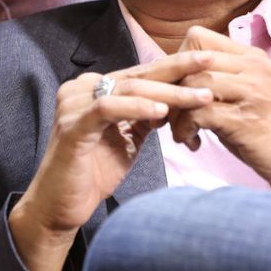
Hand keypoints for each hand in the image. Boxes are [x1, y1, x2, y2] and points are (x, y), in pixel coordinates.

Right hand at [9, 51, 213, 270]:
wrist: (60, 208)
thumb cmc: (94, 173)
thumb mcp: (128, 139)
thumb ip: (146, 116)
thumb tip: (176, 99)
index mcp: (95, 88)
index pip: (142, 73)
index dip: (176, 67)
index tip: (209, 62)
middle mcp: (82, 88)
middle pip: (138, 75)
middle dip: (178, 69)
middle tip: (210, 64)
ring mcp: (74, 105)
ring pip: (128, 89)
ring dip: (168, 92)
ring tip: (198, 96)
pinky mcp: (72, 125)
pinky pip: (108, 109)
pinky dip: (137, 108)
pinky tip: (162, 112)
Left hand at [171, 26, 270, 197]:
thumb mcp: (252, 93)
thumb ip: (224, 80)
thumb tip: (182, 78)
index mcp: (252, 57)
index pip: (198, 38)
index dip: (180, 63)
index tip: (178, 89)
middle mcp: (252, 68)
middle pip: (191, 61)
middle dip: (172, 88)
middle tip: (171, 113)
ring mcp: (250, 92)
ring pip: (192, 85)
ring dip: (177, 112)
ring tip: (181, 131)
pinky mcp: (244, 119)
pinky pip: (198, 113)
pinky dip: (185, 130)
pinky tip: (191, 142)